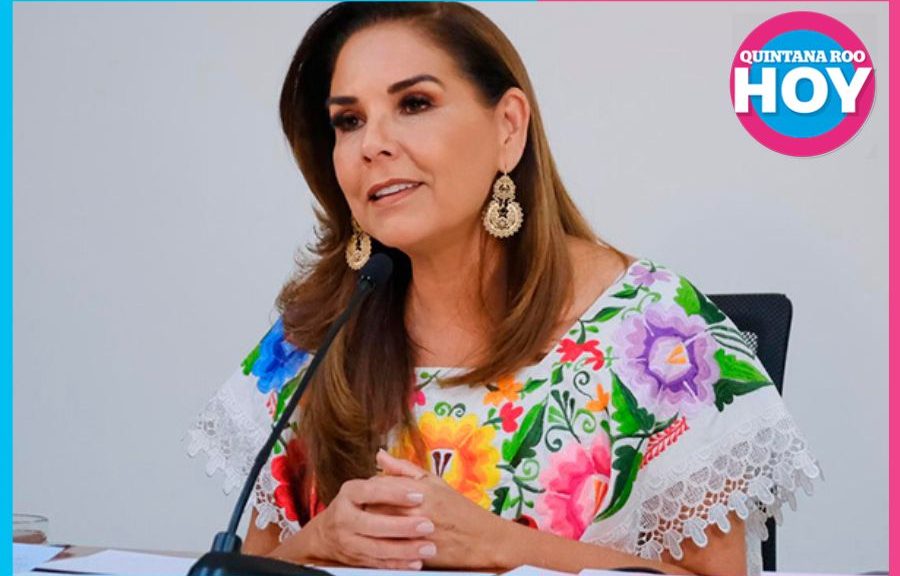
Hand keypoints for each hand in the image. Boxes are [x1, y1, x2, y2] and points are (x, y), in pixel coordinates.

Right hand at [273, 474, 437, 569]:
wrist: (326, 535)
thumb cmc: (354, 504)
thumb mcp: (364, 485)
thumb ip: (383, 473)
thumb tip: (384, 454)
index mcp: (349, 493)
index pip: (371, 491)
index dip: (395, 493)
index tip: (420, 495)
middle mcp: (344, 518)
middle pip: (373, 524)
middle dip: (402, 526)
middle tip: (428, 525)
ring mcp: (348, 541)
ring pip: (377, 548)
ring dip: (405, 550)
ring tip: (428, 548)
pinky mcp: (355, 559)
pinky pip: (378, 564)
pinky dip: (397, 565)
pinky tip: (415, 563)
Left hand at [375, 449, 512, 570]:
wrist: (482, 540)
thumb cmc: (458, 509)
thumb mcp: (434, 481)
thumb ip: (404, 468)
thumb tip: (380, 454)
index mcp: (418, 490)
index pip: (378, 485)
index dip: (371, 487)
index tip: (373, 490)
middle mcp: (414, 510)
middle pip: (373, 506)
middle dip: (368, 505)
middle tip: (371, 506)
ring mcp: (413, 533)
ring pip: (377, 527)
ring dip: (372, 524)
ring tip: (376, 522)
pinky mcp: (414, 552)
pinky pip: (387, 546)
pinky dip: (382, 542)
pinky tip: (385, 538)